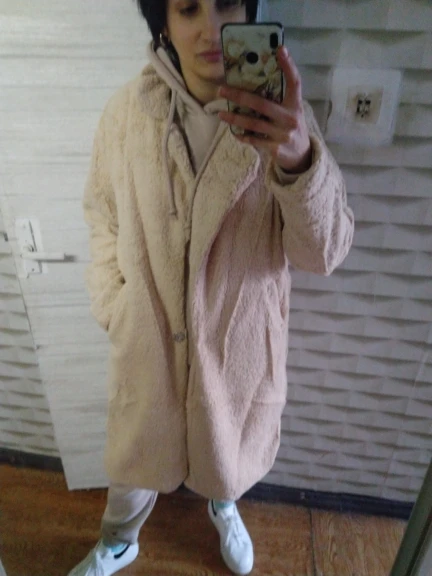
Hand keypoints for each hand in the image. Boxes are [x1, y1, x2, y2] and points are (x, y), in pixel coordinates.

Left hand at [218, 46, 311, 173]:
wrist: (301, 155)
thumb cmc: (291, 127)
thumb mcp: (291, 111)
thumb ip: (279, 99)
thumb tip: (254, 81)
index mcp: (295, 104)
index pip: (295, 82)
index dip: (288, 65)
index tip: (280, 49)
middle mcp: (290, 118)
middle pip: (262, 104)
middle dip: (239, 96)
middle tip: (221, 90)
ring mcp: (283, 134)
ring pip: (254, 124)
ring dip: (235, 119)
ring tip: (221, 114)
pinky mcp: (276, 148)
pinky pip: (255, 140)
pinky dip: (243, 136)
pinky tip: (234, 132)